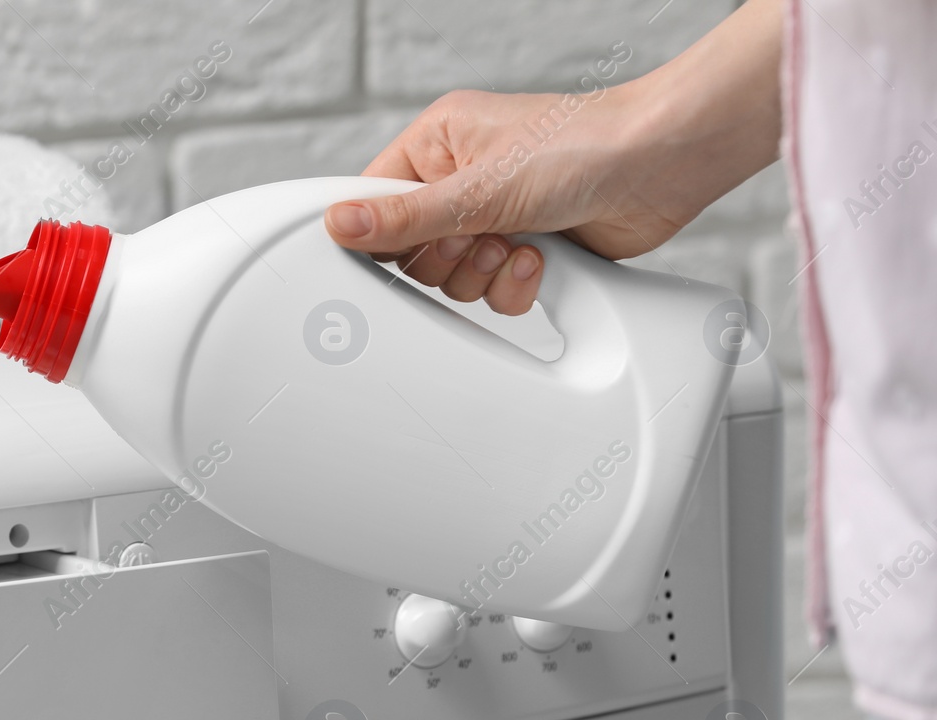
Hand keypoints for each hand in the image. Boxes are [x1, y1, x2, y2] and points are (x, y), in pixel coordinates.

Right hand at [326, 0, 782, 314]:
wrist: (661, 165)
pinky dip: (515, 286)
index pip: (375, 200)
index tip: (391, 252)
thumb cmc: (581, 146)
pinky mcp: (525, 250)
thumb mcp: (479, 186)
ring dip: (485, 274)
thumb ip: (404, 217)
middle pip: (412, 253)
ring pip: (453, 280)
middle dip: (449, 257)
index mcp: (437, 144)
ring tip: (518, 243)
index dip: (378, 235)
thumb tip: (339, 225)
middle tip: (478, 237)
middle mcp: (462, 180)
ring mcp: (495, 217)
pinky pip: (492, 293)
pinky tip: (540, 258)